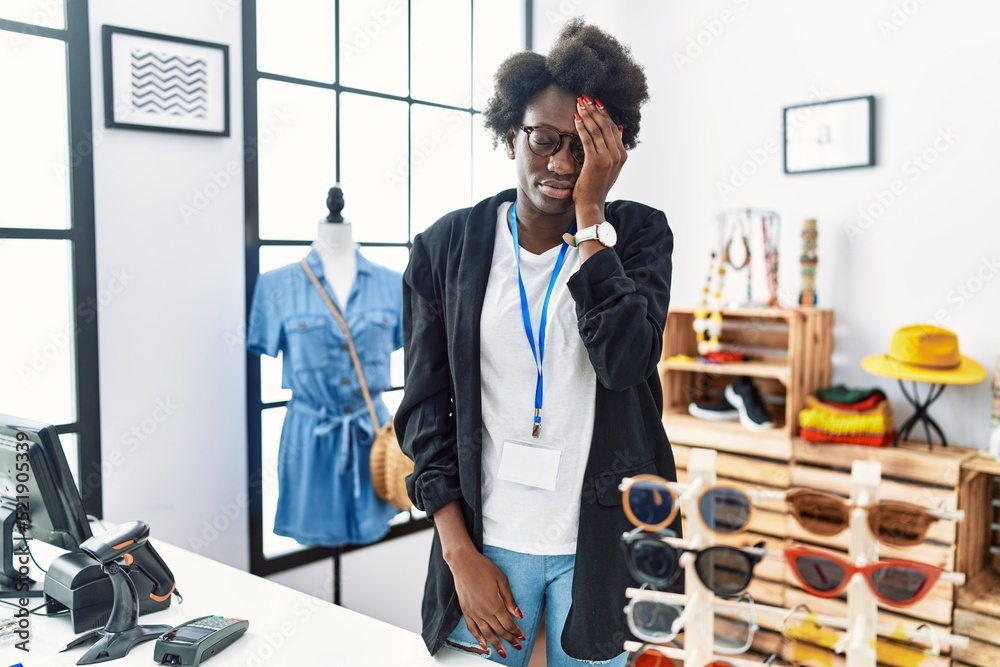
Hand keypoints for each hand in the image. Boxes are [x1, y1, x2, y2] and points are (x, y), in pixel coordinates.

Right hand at [447, 547, 523, 657]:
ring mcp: (473, 612)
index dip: (516, 632)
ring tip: (502, 652)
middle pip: (499, 630)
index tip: (522, 637)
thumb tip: (518, 614)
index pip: (508, 623)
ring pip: (486, 633)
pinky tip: (483, 645)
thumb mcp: (502, 580)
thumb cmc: (483, 568)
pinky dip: (478, 638)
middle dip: (509, 639)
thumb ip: (510, 599)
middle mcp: (484, 612)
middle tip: (517, 646)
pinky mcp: (465, 610)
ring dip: (495, 644)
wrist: (463, 563)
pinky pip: (472, 629)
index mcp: (495, 604)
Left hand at [573, 94, 626, 220]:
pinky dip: (582, 127)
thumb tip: (620, 128)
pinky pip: (588, 139)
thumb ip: (615, 148)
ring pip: (597, 130)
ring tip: (579, 103)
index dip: (604, 113)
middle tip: (586, 97)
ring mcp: (608, 158)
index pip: (614, 127)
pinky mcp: (595, 162)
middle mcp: (617, 155)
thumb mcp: (611, 166)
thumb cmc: (597, 186)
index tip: (595, 101)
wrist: (592, 204)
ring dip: (587, 114)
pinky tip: (576, 118)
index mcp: (622, 154)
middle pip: (606, 125)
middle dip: (595, 109)